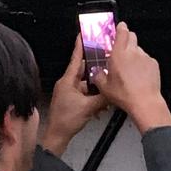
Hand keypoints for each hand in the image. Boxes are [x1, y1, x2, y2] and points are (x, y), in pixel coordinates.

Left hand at [40, 36, 108, 155]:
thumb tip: (114, 90)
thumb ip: (103, 97)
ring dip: (96, 88)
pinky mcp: (71, 101)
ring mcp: (69, 93)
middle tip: (106, 61)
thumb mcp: (89, 107)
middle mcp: (67, 84)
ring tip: (107, 91)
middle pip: (84, 71)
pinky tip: (102, 105)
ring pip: (86, 84)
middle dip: (96, 68)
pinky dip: (93, 97)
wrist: (57, 137)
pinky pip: (85, 94)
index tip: (83, 34)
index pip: (76, 59)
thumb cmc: (67, 120)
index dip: (80, 46)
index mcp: (68, 81)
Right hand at [92, 22, 170, 134]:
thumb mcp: (104, 87)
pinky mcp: (153, 63)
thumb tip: (97, 72)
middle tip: (121, 50)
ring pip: (138, 49)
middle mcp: (133, 52)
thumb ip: (98, 76)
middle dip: (126, 40)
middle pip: (132, 36)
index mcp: (119, 54)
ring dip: (134, 54)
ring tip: (129, 68)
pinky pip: (146, 59)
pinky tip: (138, 75)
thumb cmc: (125, 94)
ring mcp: (145, 57)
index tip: (118, 28)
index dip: (120, 27)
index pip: (122, 31)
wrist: (144, 101)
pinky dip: (142, 63)